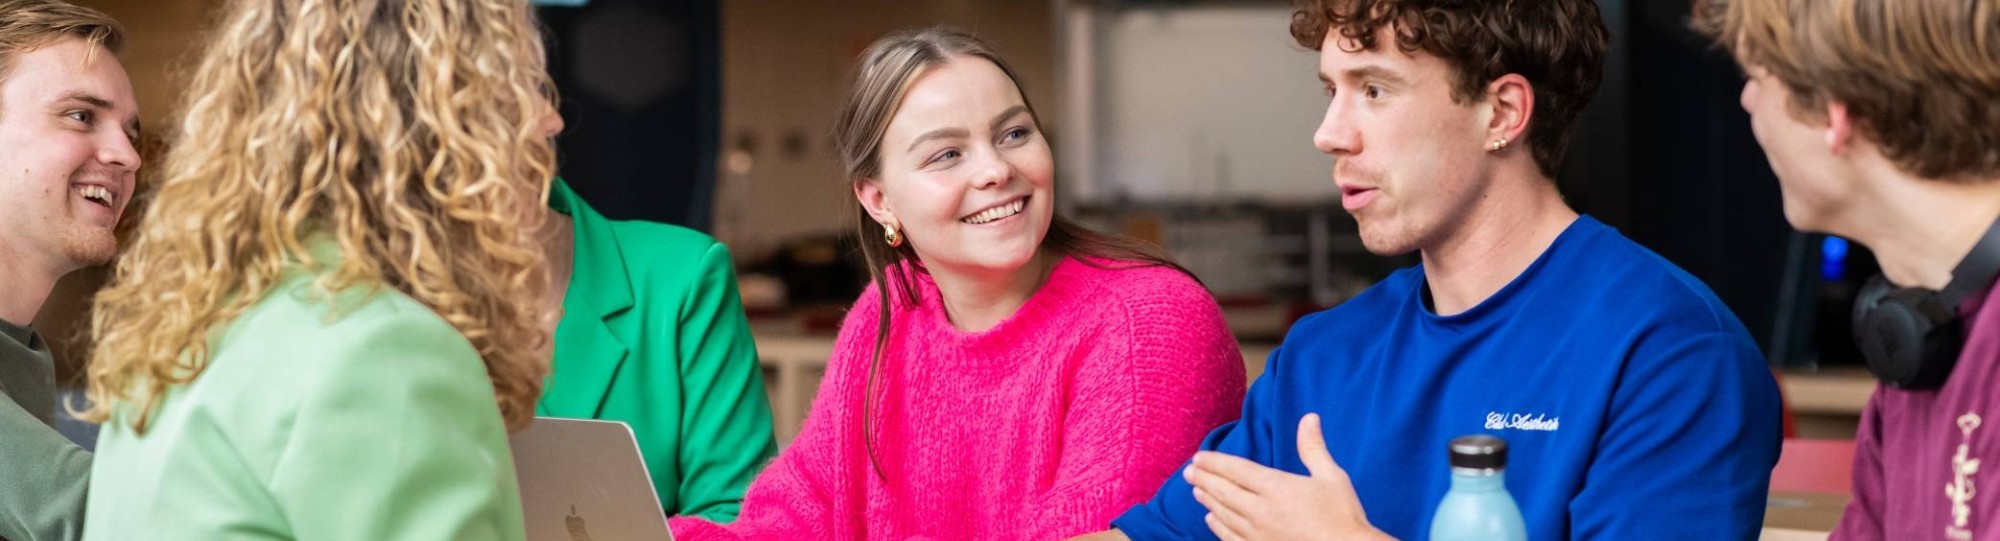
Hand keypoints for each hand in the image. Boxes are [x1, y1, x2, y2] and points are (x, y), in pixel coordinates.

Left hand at [1184, 413, 1392, 540]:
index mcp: (1276, 488)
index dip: (1214, 462)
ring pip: (1224, 514)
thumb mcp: (1332, 477)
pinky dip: (1218, 527)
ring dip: (1208, 501)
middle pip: (1224, 491)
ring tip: (1196, 491)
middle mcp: (1261, 511)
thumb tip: (1309, 418)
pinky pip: (1231, 538)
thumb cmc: (1343, 517)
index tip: (1198, 457)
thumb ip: (1313, 448)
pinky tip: (1211, 521)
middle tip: (1188, 472)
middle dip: (1204, 479)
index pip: (1236, 470)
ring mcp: (1258, 535)